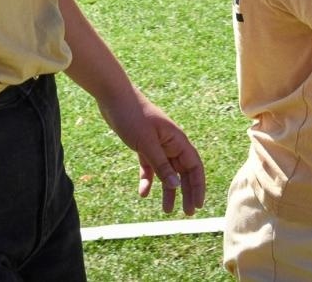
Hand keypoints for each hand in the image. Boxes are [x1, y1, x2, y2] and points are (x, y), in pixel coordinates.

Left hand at [96, 90, 205, 215]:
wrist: (114, 97)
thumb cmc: (132, 116)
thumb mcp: (147, 144)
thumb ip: (162, 165)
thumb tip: (177, 186)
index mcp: (177, 140)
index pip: (194, 166)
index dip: (198, 186)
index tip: (197, 205)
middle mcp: (170, 143)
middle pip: (183, 171)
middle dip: (186, 192)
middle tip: (186, 213)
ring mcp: (157, 145)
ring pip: (167, 172)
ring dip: (168, 190)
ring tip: (166, 210)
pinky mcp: (143, 146)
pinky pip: (150, 167)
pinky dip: (148, 180)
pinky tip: (143, 193)